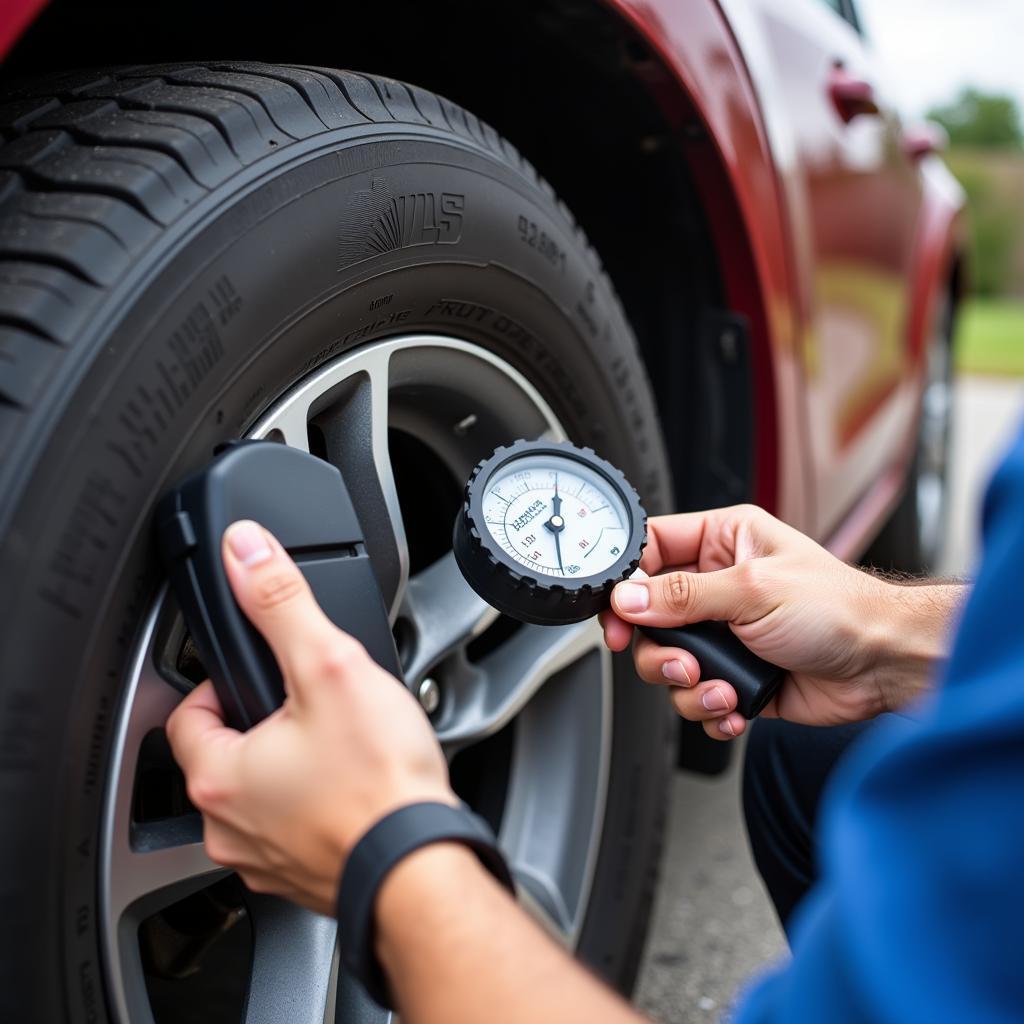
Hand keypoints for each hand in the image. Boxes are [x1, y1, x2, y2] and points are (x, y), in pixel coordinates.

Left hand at [166, 520, 454, 915]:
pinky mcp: (299, 879)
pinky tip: (353, 789)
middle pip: (224, 753)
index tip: (262, 677)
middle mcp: (226, 827)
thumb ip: (281, 602)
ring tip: (338, 748)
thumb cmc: (379, 782)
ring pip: (258, 796)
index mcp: (219, 774)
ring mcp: (262, 860)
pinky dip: (313, 808)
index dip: (224, 683)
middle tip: (312, 709)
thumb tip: (246, 551)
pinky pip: (290, 831)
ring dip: (287, 769)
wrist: (423, 864)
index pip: (187, 712)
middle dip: (262, 725)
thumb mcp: (329, 666)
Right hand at [600, 505, 957, 740]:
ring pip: (667, 662)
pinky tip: (734, 704)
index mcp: (723, 542)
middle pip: (649, 616)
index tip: (615, 613)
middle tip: (678, 660)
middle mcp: (718, 585)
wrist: (884, 665)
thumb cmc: (841, 609)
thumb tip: (628, 598)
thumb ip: (684, 595)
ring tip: (716, 686)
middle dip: (659, 649)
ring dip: (686, 684)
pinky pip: (695, 696)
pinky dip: (709, 708)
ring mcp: (724, 633)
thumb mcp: (753, 590)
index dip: (626, 581)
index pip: (652, 548)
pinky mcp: (733, 675)